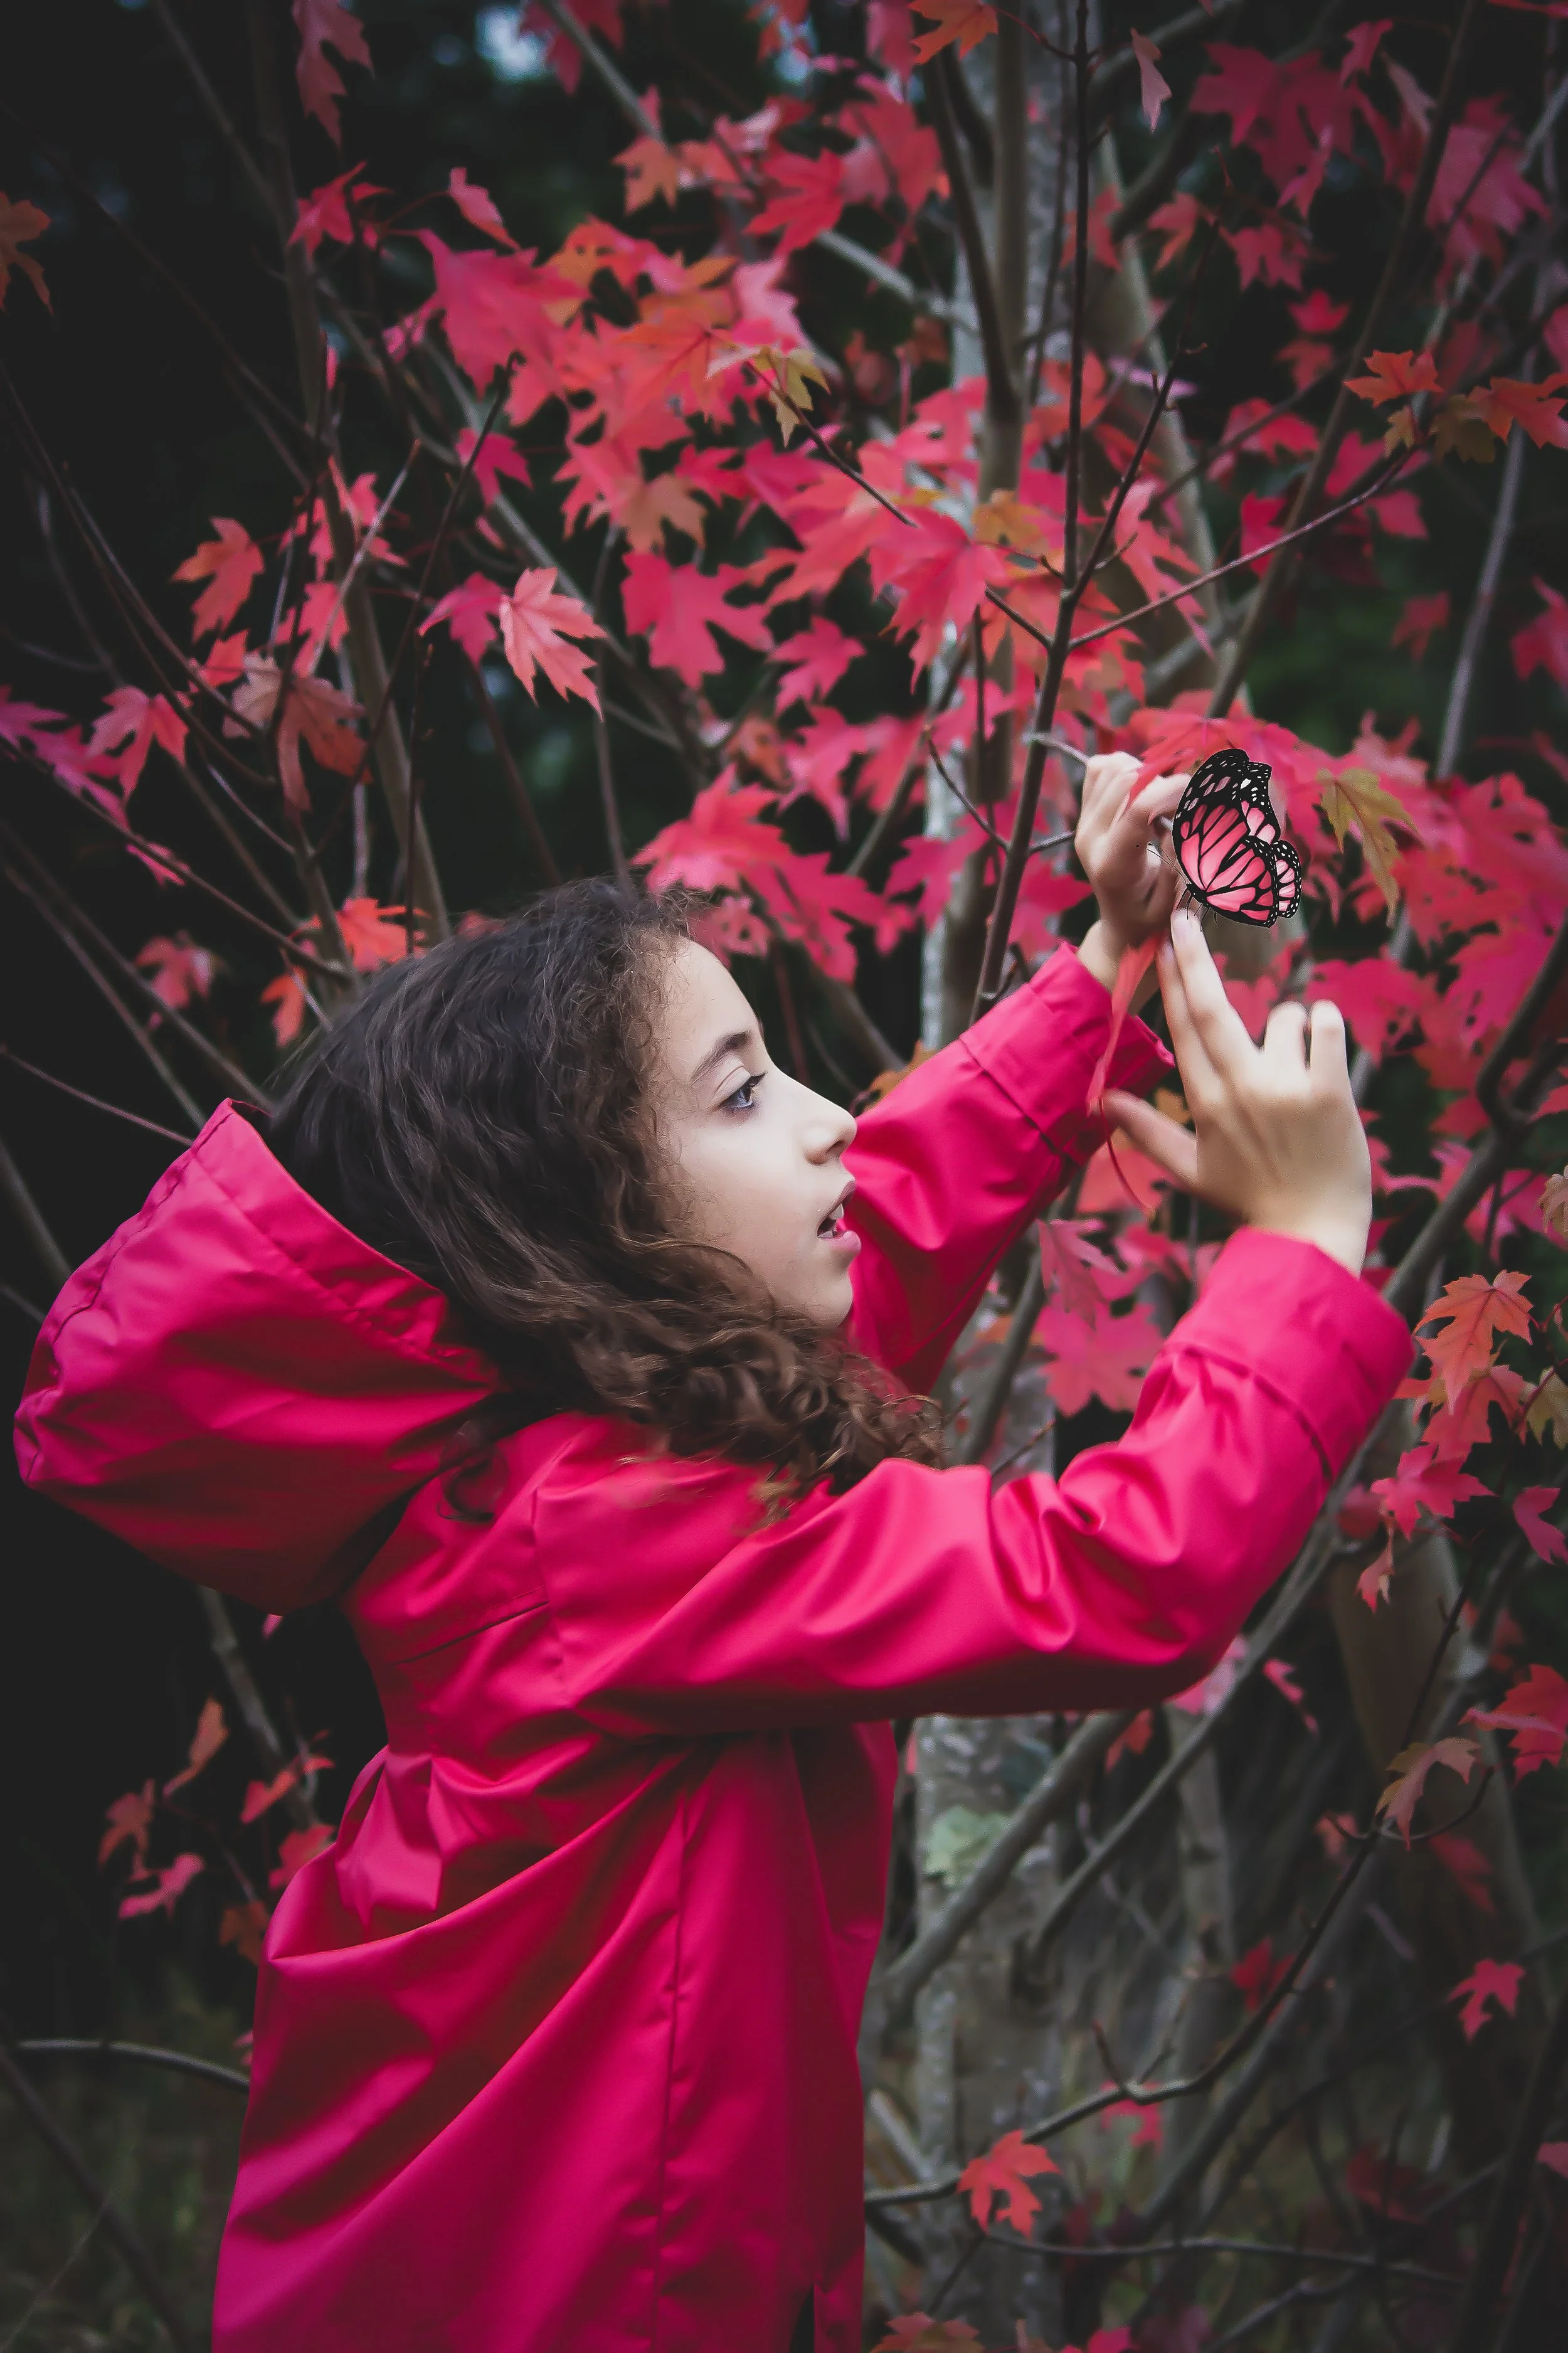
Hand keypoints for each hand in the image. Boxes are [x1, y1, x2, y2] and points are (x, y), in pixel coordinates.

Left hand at [1075, 751, 1189, 961]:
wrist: (1122, 921)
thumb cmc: (1152, 915)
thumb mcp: (1172, 903)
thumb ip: (1177, 866)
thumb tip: (1177, 826)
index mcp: (1113, 865)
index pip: (1138, 809)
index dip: (1172, 790)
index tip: (1198, 791)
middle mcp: (1090, 838)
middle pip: (1126, 779)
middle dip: (1163, 782)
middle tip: (1181, 802)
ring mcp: (1083, 822)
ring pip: (1113, 767)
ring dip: (1146, 774)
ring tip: (1161, 800)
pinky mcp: (1084, 811)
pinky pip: (1101, 768)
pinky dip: (1127, 768)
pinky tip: (1142, 791)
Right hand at [1101, 906, 1373, 1278]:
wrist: (1310, 1236)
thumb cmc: (1249, 1200)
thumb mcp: (1190, 1170)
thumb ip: (1148, 1130)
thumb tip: (1104, 1099)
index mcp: (1207, 1103)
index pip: (1182, 1029)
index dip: (1171, 982)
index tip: (1162, 943)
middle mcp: (1241, 1088)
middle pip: (1212, 1007)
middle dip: (1195, 957)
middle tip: (1185, 916)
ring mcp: (1286, 1087)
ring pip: (1285, 1016)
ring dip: (1290, 1025)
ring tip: (1295, 1067)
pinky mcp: (1330, 1090)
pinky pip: (1326, 1025)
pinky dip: (1325, 1021)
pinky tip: (1323, 1038)